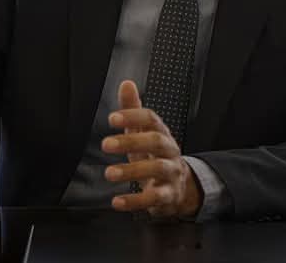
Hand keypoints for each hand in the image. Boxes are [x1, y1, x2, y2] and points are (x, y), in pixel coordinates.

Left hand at [102, 80, 202, 218]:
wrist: (179, 186)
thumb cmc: (154, 155)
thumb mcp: (143, 132)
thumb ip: (133, 109)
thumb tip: (126, 83)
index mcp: (161, 132)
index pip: (151, 119)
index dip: (133, 116)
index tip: (111, 118)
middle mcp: (169, 151)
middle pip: (156, 141)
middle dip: (131, 142)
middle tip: (106, 144)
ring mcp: (171, 173)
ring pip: (157, 169)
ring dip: (132, 171)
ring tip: (109, 173)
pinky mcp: (169, 196)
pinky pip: (155, 198)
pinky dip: (136, 201)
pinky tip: (117, 201)